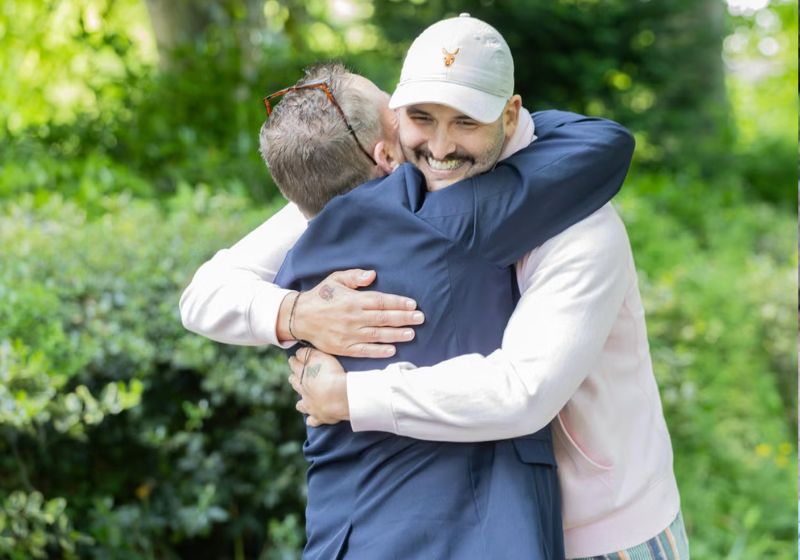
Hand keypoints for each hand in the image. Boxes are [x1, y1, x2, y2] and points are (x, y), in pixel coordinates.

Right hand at [278, 269, 424, 357]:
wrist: (299, 317)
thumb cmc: (321, 296)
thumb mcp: (335, 279)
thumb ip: (355, 276)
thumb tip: (372, 275)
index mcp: (353, 300)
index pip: (380, 301)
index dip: (398, 303)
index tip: (412, 304)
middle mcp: (353, 317)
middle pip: (383, 318)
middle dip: (404, 318)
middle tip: (420, 318)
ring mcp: (348, 334)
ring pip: (377, 335)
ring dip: (396, 335)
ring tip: (412, 334)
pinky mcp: (343, 347)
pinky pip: (364, 350)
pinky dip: (379, 351)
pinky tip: (392, 350)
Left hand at [288, 347, 348, 426]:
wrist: (339, 396)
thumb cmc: (331, 374)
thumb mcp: (320, 357)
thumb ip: (308, 354)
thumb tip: (298, 352)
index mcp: (303, 376)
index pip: (295, 366)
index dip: (294, 361)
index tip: (292, 359)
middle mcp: (304, 391)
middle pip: (295, 384)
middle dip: (294, 379)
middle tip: (293, 377)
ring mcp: (310, 405)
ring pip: (301, 404)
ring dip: (301, 402)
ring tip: (301, 402)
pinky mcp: (319, 417)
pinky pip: (313, 420)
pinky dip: (312, 420)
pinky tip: (311, 420)